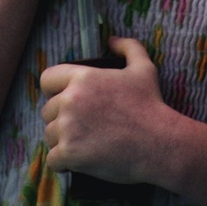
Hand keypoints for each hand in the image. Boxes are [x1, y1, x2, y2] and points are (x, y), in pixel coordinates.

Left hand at [38, 38, 173, 184]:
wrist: (159, 143)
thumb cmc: (151, 106)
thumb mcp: (144, 69)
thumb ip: (128, 47)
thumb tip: (111, 40)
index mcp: (82, 77)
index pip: (47, 80)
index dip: (54, 92)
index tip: (68, 104)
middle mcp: (69, 100)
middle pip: (48, 112)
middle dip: (62, 121)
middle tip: (85, 129)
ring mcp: (67, 127)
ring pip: (49, 136)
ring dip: (63, 143)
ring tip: (86, 146)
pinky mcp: (69, 153)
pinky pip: (53, 160)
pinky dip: (64, 165)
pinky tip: (79, 164)